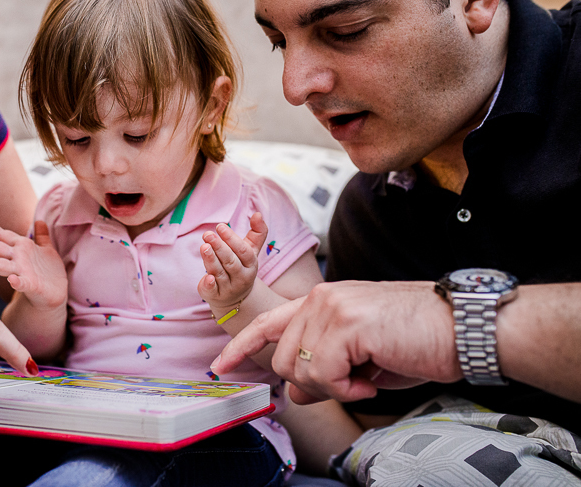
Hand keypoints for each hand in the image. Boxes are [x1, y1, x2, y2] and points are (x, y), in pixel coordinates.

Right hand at [0, 217, 67, 309]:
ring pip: (1, 265)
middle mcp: (17, 261)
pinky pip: (22, 283)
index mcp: (20, 249)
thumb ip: (42, 237)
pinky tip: (12, 279)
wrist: (55, 295)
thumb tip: (40, 221)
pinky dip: (16, 282)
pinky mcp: (31, 285)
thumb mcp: (46, 250)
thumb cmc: (48, 273)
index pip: (3, 237)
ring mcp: (22, 273)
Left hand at [198, 213, 267, 310]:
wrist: (236, 297)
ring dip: (211, 260)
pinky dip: (209, 284)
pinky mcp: (215, 295)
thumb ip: (257, 232)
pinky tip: (206, 277)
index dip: (231, 238)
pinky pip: (212, 291)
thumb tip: (258, 214)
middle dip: (219, 247)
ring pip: (219, 273)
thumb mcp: (251, 250)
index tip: (220, 226)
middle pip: (231, 262)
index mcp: (251, 264)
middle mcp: (241, 277)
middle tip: (207, 234)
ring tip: (203, 246)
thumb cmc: (241, 266)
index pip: (243, 251)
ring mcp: (228, 288)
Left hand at [210, 280, 462, 402]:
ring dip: (333, 386)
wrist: (466, 330)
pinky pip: (323, 374)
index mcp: (323, 301)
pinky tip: (374, 375)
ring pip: (299, 368)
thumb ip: (325, 370)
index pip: (270, 323)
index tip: (221, 365)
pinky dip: (348, 387)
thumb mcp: (363, 362)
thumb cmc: (420, 342)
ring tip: (369, 374)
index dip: (242, 346)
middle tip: (356, 381)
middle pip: (283, 358)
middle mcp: (320, 298)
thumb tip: (297, 390)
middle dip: (314, 383)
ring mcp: (330, 306)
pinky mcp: (345, 323)